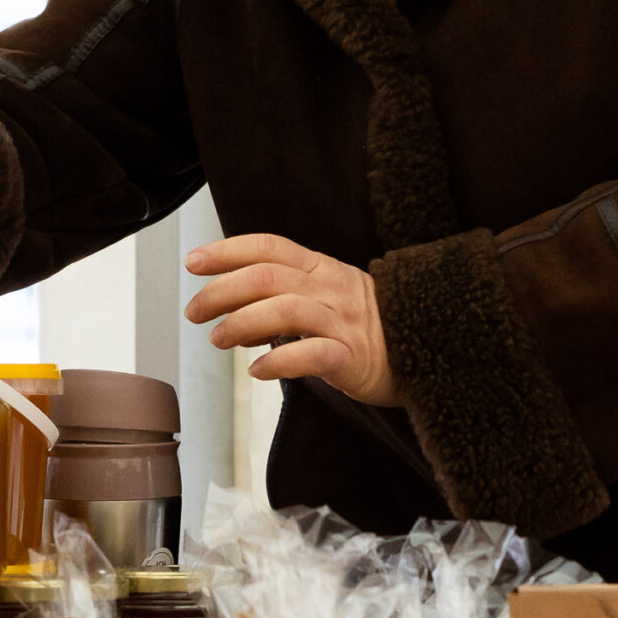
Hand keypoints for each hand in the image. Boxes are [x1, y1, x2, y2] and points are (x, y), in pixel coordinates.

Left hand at [184, 233, 393, 404]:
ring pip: (286, 310)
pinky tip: (258, 370)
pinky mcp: (354, 358)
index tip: (193, 262)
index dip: (227, 251)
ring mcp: (344, 322)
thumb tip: (229, 306)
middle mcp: (331, 288)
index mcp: (322, 267)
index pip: (269, 247)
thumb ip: (282, 293)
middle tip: (194, 312)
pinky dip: (280, 361)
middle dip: (222, 292)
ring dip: (242, 324)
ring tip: (218, 339)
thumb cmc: (363, 325)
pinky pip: (313, 355)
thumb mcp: (325, 294)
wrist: (424, 348)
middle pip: (268, 277)